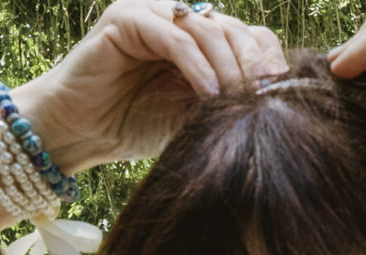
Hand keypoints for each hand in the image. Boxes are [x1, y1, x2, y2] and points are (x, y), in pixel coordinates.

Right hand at [13, 1, 287, 176]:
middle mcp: (178, 17)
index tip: (285, 100)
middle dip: (255, 68)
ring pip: (209, 31)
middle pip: (236, 30)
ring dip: (229, 70)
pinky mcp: (126, 18)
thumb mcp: (198, 115)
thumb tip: (280, 109)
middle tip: (265, 103)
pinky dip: (196, 68)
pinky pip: (174, 37)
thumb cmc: (136, 125)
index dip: (271, 64)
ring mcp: (151, 12)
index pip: (252, 36)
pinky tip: (208, 96)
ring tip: (236, 103)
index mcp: (201, 37)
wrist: (80, 131)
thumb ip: (230, 102)